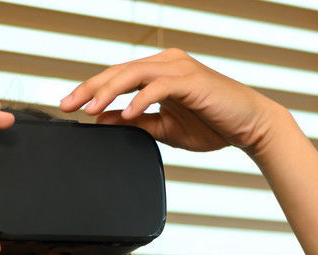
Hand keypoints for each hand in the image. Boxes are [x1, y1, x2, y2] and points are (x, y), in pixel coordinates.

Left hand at [59, 49, 284, 155]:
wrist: (249, 127)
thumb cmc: (211, 125)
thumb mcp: (164, 127)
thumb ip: (135, 122)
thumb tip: (104, 121)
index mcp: (158, 72)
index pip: (116, 78)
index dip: (90, 91)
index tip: (68, 107)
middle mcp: (166, 64)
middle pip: (118, 71)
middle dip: (90, 89)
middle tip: (68, 105)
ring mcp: (179, 68)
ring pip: (134, 73)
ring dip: (109, 91)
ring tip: (91, 109)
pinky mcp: (191, 79)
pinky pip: (159, 86)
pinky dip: (141, 99)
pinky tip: (127, 113)